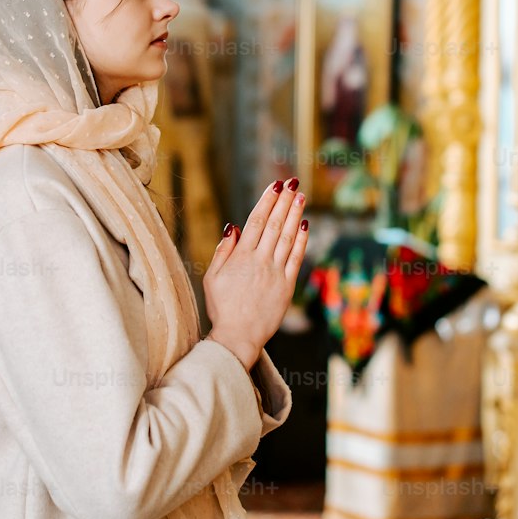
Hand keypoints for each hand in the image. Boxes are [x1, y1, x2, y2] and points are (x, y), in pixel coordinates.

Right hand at [202, 178, 307, 369]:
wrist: (238, 336)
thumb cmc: (222, 307)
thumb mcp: (212, 277)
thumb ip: (223, 251)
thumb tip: (233, 227)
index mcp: (240, 257)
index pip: (256, 221)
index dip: (267, 201)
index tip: (275, 185)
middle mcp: (260, 261)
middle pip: (274, 224)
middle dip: (284, 201)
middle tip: (292, 182)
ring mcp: (275, 273)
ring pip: (287, 237)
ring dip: (295, 214)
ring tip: (301, 196)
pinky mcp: (287, 285)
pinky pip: (297, 258)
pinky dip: (301, 240)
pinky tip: (305, 225)